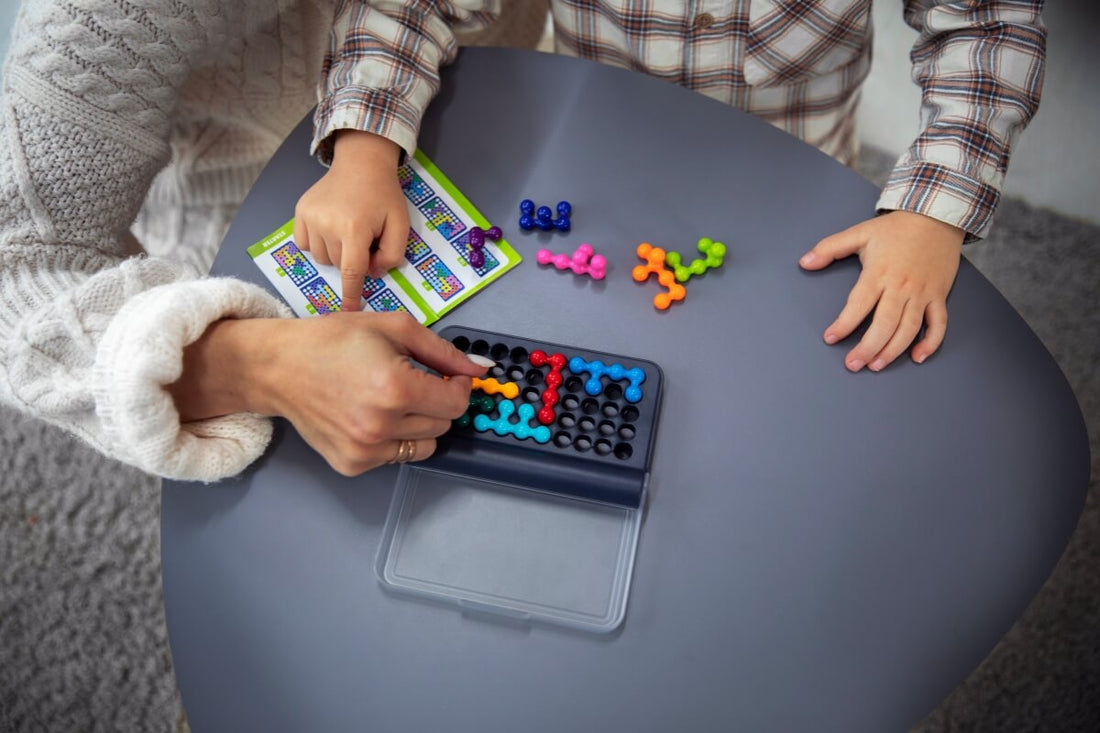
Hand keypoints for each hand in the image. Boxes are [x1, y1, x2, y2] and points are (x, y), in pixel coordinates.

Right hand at [169, 312, 491, 474]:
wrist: (278, 367)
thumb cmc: (333, 341)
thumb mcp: (394, 328)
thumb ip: (443, 351)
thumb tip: (481, 369)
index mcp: (395, 388)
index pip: (456, 404)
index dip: (458, 386)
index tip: (447, 375)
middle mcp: (381, 425)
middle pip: (443, 425)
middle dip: (436, 401)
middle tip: (411, 380)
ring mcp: (366, 450)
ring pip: (425, 444)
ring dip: (419, 421)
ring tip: (390, 398)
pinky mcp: (353, 464)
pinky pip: (397, 456)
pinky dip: (394, 437)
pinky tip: (370, 414)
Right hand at [294, 130, 408, 310]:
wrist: (361, 163)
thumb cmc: (384, 195)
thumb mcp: (401, 225)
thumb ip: (392, 255)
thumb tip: (372, 273)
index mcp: (354, 229)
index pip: (351, 272)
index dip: (351, 294)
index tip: (349, 311)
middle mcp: (327, 224)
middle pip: (337, 264)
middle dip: (351, 260)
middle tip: (364, 238)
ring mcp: (310, 217)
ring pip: (320, 257)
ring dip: (334, 252)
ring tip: (348, 230)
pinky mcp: (300, 211)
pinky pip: (304, 244)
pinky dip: (317, 243)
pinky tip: (330, 228)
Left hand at [799, 210, 963, 371]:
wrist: (936, 216)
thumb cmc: (896, 228)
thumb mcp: (860, 232)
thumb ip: (830, 248)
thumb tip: (804, 262)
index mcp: (879, 272)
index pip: (859, 304)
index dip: (844, 324)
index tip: (831, 338)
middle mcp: (901, 286)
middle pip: (885, 323)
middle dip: (867, 347)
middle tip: (853, 364)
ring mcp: (922, 293)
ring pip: (909, 328)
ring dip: (893, 350)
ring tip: (876, 365)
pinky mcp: (939, 295)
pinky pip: (938, 324)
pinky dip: (931, 342)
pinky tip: (918, 357)